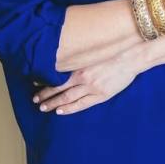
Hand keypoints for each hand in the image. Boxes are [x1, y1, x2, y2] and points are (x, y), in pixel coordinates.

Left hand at [30, 42, 147, 114]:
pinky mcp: (101, 95)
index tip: (34, 84)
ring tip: (43, 107)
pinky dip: (70, 108)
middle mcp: (83, 78)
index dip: (45, 81)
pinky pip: (82, 104)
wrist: (130, 57)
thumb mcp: (92, 53)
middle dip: (46, 95)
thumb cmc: (111, 52)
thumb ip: (78, 59)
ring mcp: (92, 88)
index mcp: (80, 66)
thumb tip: (63, 61)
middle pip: (59, 88)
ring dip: (54, 103)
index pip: (57, 76)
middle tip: (35, 100)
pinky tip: (60, 111)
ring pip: (68, 98)